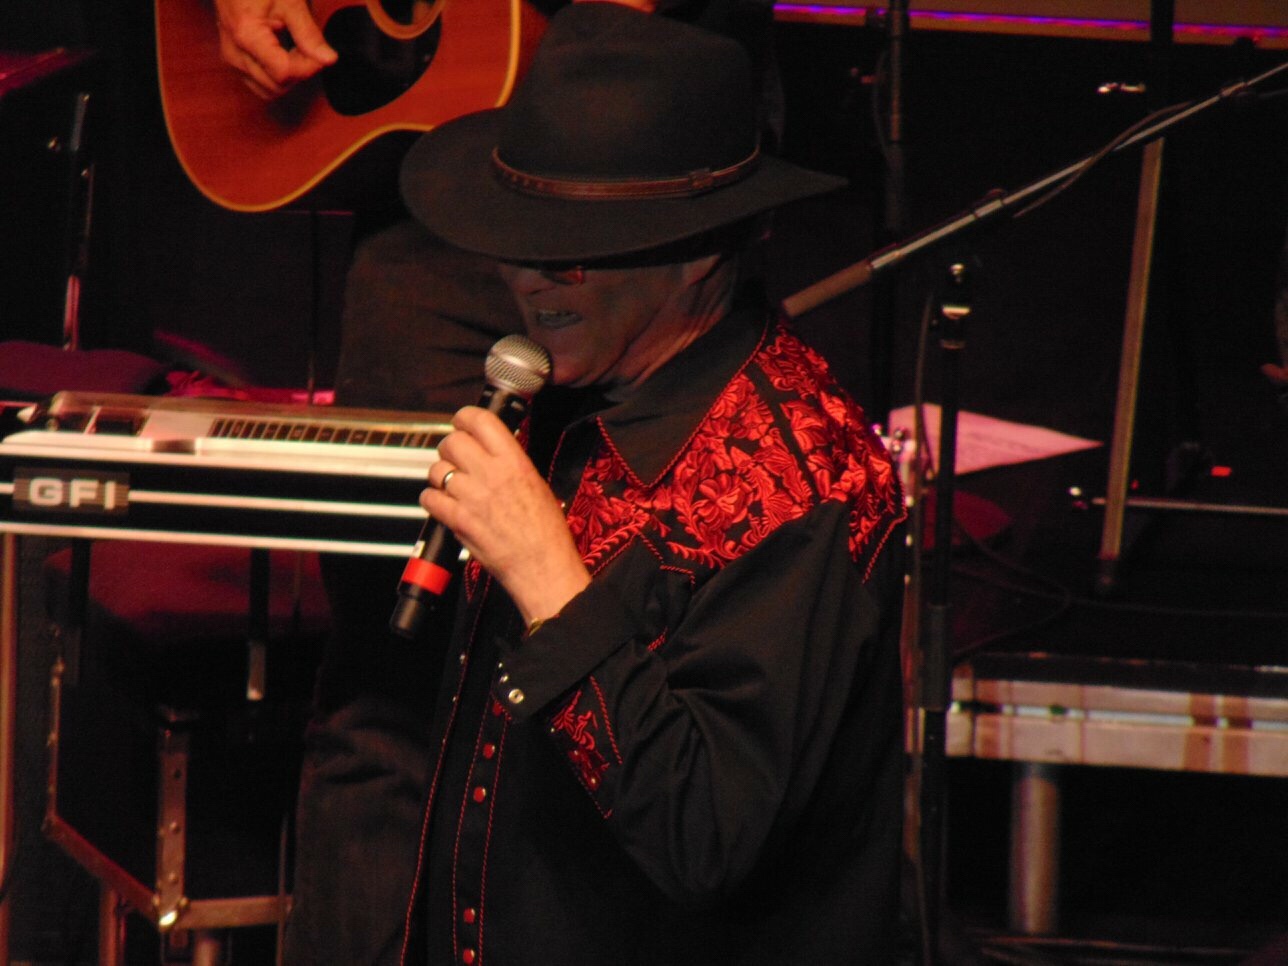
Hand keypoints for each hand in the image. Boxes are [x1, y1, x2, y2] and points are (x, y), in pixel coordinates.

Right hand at [214, 0, 338, 98]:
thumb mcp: (290, 2)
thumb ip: (309, 34)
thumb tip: (328, 59)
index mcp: (247, 36)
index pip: (284, 72)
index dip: (308, 67)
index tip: (320, 53)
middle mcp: (235, 54)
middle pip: (277, 85)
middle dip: (299, 72)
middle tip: (309, 48)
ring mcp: (232, 60)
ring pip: (269, 90)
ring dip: (289, 77)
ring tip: (296, 50)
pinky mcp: (234, 62)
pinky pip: (260, 83)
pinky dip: (277, 76)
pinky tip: (285, 55)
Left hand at [422, 407, 589, 624]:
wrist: (542, 566)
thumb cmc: (546, 532)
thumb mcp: (536, 483)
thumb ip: (510, 462)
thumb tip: (491, 448)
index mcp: (514, 461)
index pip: (479, 419)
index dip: (465, 418)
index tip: (462, 424)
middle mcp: (490, 474)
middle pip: (452, 441)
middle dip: (450, 448)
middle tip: (456, 459)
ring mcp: (471, 497)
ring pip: (436, 469)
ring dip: (440, 475)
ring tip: (452, 486)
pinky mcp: (457, 520)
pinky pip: (429, 498)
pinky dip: (432, 500)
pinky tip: (443, 504)